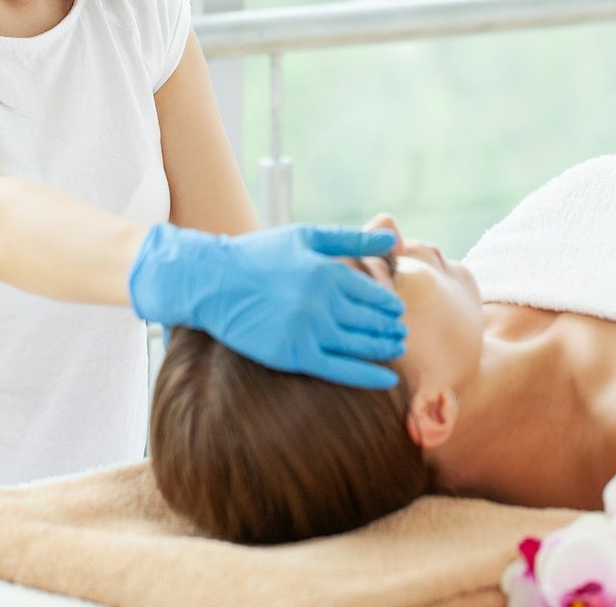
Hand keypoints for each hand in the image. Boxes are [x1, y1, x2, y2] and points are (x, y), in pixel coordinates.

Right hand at [128, 222, 406, 387]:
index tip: (397, 310)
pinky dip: (367, 376)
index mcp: (328, 272)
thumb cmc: (261, 255)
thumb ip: (352, 239)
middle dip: (391, 328)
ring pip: (360, 345)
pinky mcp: (292, 354)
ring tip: (395, 349)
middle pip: (372, 321)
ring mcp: (307, 330)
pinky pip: (339, 369)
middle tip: (401, 333)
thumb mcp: (307, 237)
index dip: (391, 305)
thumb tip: (393, 242)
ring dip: (384, 348)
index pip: (375, 294)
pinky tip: (387, 378)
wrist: (214, 282)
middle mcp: (322, 302)